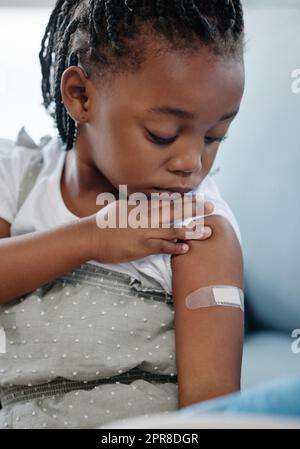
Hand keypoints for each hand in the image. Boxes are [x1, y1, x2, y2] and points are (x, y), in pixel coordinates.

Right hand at [85, 195, 214, 263]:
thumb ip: (137, 206)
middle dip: (194, 210)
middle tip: (211, 209)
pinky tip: (186, 248)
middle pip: (174, 212)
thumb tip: (149, 203)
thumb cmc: (103, 222)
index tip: (199, 199)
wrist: (90, 237)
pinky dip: (174, 247)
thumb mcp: (121, 208)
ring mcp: (144, 232)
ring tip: (207, 232)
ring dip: (191, 230)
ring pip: (172, 230)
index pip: (167, 202)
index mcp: (141, 206)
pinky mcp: (141, 247)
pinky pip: (162, 247)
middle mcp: (145, 217)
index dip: (185, 201)